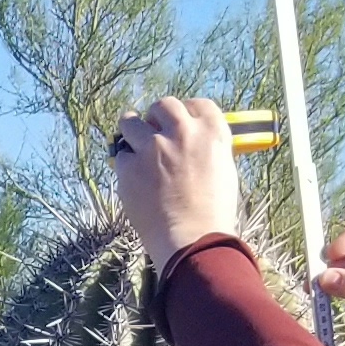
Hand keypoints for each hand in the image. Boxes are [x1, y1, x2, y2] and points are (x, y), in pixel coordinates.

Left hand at [110, 96, 242, 267]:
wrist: (192, 240)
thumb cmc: (213, 213)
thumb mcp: (223, 171)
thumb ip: (207, 149)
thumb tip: (192, 142)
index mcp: (212, 131)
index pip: (197, 104)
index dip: (186, 112)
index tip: (180, 122)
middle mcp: (182, 132)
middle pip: (163, 105)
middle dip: (157, 117)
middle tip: (155, 132)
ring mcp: (153, 147)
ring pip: (131, 121)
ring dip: (132, 130)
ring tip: (134, 144)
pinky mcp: (130, 166)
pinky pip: (121, 156)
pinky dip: (126, 165)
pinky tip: (136, 180)